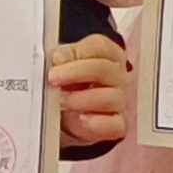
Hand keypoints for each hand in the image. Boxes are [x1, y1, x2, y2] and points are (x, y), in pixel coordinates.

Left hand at [50, 34, 131, 149]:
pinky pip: (114, 125)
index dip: (77, 52)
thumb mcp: (66, 65)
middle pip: (103, 69)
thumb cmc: (73, 82)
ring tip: (61, 102)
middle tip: (53, 78)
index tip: (56, 60)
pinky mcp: (118, 123)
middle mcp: (118, 76)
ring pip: (108, 97)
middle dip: (75, 73)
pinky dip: (98, 122)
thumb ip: (63, 58)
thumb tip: (58, 58)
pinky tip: (82, 119)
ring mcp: (120, 101)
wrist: (75, 112)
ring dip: (80, 99)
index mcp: (108, 55)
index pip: (100, 47)